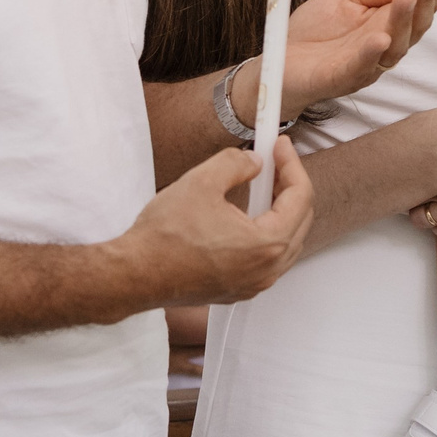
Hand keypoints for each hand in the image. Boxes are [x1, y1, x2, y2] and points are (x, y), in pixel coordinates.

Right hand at [114, 140, 313, 307]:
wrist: (136, 275)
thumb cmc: (164, 238)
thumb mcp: (202, 181)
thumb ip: (236, 164)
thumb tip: (253, 163)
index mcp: (266, 244)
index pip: (300, 197)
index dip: (292, 164)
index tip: (281, 146)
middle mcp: (266, 270)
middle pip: (300, 221)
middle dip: (290, 186)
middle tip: (274, 162)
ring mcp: (253, 284)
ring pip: (285, 242)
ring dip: (279, 211)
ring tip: (261, 185)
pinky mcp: (238, 289)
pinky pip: (266, 259)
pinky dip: (265, 233)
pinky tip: (246, 214)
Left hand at [234, 0, 436, 120]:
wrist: (277, 60)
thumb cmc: (315, 32)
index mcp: (387, 25)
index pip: (419, 6)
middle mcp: (384, 46)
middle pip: (415, 25)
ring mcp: (365, 65)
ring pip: (394, 46)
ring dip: (402, 20)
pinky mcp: (341, 78)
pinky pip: (360, 67)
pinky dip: (371, 53)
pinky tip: (380, 39)